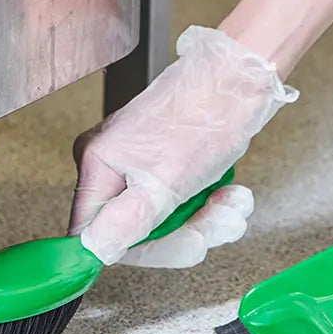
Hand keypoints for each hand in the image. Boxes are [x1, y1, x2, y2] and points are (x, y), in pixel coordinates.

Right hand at [69, 26, 297, 265]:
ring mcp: (142, 165)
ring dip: (207, 220)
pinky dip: (213, 204)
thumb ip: (126, 222)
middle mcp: (114, 166)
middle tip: (216, 224)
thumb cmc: (206, 115)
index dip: (139, 250)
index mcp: (98, 165)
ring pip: (169, 221)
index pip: (94, 233)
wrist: (240, 81)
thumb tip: (92, 252)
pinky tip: (230, 193)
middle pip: (139, 231)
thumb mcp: (166, 182)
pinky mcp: (168, 165)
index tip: (176, 249)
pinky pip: (186, 204)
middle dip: (186, 233)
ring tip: (230, 203)